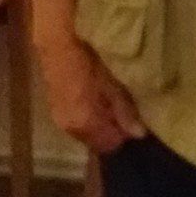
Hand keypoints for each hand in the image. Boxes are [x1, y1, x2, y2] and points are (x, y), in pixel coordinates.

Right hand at [38, 33, 145, 153]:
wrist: (57, 51)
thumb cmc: (88, 66)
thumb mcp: (111, 87)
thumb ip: (125, 112)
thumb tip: (139, 134)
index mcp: (87, 124)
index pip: (111, 145)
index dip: (124, 137)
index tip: (133, 125)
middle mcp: (72, 130)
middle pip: (97, 144)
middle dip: (112, 134)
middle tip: (123, 116)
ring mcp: (62, 123)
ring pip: (87, 137)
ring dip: (100, 129)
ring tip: (108, 109)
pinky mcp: (56, 115)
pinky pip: (78, 128)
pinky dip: (89, 123)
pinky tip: (93, 106)